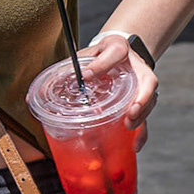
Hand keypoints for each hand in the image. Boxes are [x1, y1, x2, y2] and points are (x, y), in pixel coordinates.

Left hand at [82, 35, 157, 149]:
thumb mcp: (86, 53)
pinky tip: (135, 144)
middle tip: (130, 113)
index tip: (86, 76)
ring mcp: (143, 84)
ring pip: (150, 100)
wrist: (121, 52)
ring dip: (142, 116)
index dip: (101, 64)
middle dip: (141, 98)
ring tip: (129, 126)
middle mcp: (137, 66)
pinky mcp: (143, 100)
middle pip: (147, 81)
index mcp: (119, 48)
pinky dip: (142, 131)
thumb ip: (72, 67)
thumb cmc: (100, 54)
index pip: (115, 51)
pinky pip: (146, 115)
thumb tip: (43, 89)